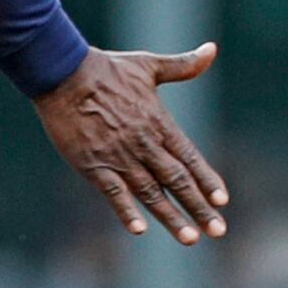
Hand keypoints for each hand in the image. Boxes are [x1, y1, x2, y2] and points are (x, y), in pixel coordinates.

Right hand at [34, 43, 227, 242]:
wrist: (64, 74)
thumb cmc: (108, 69)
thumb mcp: (149, 65)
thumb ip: (183, 65)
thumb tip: (212, 50)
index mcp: (159, 123)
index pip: (189, 157)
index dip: (207, 180)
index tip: (223, 200)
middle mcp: (144, 144)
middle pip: (177, 181)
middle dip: (199, 207)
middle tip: (218, 231)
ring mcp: (119, 157)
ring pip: (151, 192)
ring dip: (171, 217)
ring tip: (190, 238)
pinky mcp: (93, 165)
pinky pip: (113, 193)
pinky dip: (126, 211)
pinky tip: (139, 229)